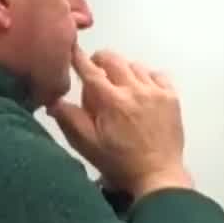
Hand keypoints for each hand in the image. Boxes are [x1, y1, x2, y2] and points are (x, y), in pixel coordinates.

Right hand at [47, 45, 192, 198]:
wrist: (157, 174)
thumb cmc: (118, 162)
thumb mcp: (87, 144)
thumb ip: (69, 119)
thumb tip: (53, 99)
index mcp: (111, 100)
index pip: (90, 70)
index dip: (78, 57)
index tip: (71, 48)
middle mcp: (134, 89)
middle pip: (113, 59)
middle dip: (100, 60)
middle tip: (95, 73)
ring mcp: (156, 91)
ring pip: (135, 66)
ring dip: (123, 71)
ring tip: (119, 87)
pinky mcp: (171, 97)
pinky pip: (157, 75)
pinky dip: (147, 77)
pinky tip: (142, 91)